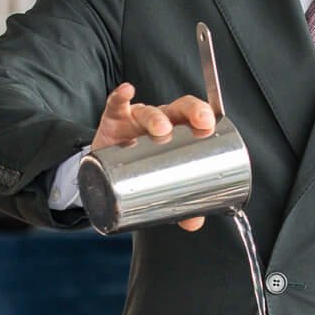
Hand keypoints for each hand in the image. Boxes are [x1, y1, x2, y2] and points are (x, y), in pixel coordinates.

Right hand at [91, 83, 215, 230]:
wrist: (104, 170)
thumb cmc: (139, 169)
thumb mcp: (158, 184)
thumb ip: (178, 203)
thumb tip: (194, 222)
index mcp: (176, 131)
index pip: (194, 117)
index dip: (204, 115)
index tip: (210, 124)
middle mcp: (159, 121)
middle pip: (177, 109)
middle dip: (190, 111)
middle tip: (199, 123)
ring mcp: (135, 119)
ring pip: (148, 111)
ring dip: (156, 117)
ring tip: (161, 129)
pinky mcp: (112, 121)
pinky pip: (115, 104)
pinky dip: (120, 96)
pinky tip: (127, 92)